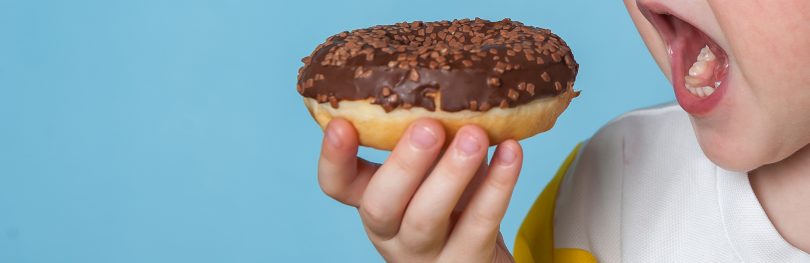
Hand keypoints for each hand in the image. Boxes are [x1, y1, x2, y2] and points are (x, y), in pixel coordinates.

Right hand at [318, 118, 522, 262]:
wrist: (481, 254)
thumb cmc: (452, 199)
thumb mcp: (430, 165)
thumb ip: (426, 132)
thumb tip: (446, 69)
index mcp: (372, 198)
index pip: (337, 185)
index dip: (334, 158)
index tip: (341, 123)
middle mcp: (390, 231)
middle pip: (380, 205)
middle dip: (403, 163)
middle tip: (428, 126)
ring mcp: (426, 253)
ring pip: (426, 218)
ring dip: (451, 173)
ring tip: (474, 135)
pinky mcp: (465, 261)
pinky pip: (479, 225)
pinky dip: (498, 185)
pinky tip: (511, 151)